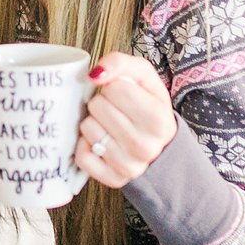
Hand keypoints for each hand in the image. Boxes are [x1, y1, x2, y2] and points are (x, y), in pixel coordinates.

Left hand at [73, 53, 176, 189]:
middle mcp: (146, 146)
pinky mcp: (113, 180)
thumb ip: (121, 64)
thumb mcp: (145, 78)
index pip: (113, 88)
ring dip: (94, 123)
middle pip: (97, 107)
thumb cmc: (149, 107)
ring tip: (110, 126)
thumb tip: (95, 74)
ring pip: (87, 129)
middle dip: (102, 104)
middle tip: (116, 111)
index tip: (123, 95)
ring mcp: (130, 166)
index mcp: (159, 119)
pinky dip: (86, 145)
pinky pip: (82, 155)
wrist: (162, 147)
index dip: (113, 87)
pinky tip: (101, 142)